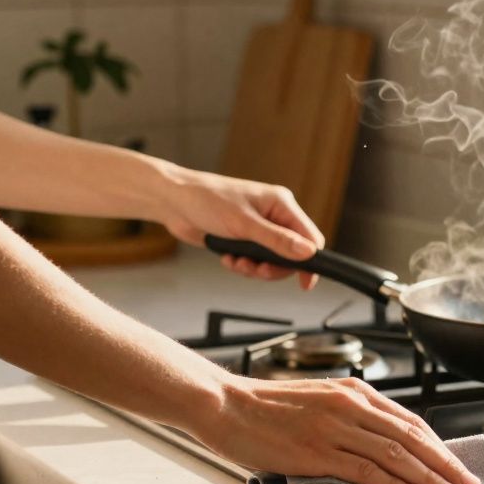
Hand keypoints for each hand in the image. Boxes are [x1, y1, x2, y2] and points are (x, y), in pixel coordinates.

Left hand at [157, 167, 324, 289]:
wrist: (174, 202)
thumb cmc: (206, 200)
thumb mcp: (244, 224)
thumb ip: (277, 241)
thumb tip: (308, 253)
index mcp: (281, 204)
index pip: (309, 237)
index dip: (309, 261)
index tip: (305, 283)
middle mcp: (273, 215)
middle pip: (291, 254)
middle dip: (274, 267)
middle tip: (257, 271)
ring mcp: (258, 227)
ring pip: (271, 260)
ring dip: (255, 268)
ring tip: (237, 263)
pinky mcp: (243, 238)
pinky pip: (254, 260)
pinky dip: (242, 265)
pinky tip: (228, 258)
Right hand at [194, 375, 482, 483]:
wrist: (226, 405)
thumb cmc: (266, 408)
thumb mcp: (318, 401)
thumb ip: (349, 416)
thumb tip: (379, 442)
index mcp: (353, 392)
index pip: (408, 421)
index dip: (438, 446)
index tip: (456, 464)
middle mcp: (351, 406)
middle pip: (412, 438)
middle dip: (446, 465)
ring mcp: (336, 429)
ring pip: (397, 455)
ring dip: (431, 479)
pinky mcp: (319, 452)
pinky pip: (367, 471)